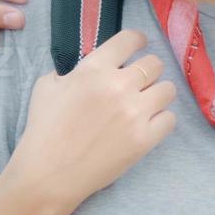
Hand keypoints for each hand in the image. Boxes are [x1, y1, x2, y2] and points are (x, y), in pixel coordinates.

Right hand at [8, 30, 176, 208]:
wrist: (48, 175)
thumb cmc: (44, 130)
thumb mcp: (48, 86)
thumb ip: (74, 70)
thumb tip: (94, 65)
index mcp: (94, 69)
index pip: (130, 39)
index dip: (136, 42)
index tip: (137, 47)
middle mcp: (119, 86)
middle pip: (155, 64)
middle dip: (148, 70)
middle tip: (139, 81)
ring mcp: (135, 113)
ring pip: (168, 89)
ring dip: (157, 94)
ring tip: (145, 103)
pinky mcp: (145, 139)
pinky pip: (170, 118)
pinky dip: (160, 120)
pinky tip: (146, 124)